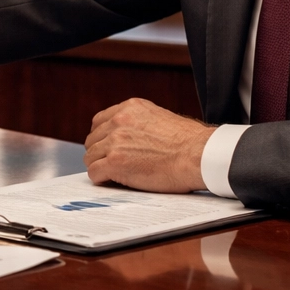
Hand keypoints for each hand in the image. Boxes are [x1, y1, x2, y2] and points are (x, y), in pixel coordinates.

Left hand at [83, 98, 212, 192]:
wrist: (198, 155)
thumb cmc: (188, 143)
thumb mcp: (159, 118)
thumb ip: (139, 123)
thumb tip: (129, 138)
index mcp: (130, 108)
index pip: (100, 122)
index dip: (103, 138)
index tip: (108, 148)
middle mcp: (119, 121)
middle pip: (93, 140)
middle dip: (100, 153)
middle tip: (112, 164)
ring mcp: (115, 141)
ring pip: (91, 157)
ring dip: (100, 166)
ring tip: (115, 174)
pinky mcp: (115, 162)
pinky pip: (94, 173)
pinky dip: (101, 179)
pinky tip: (112, 181)